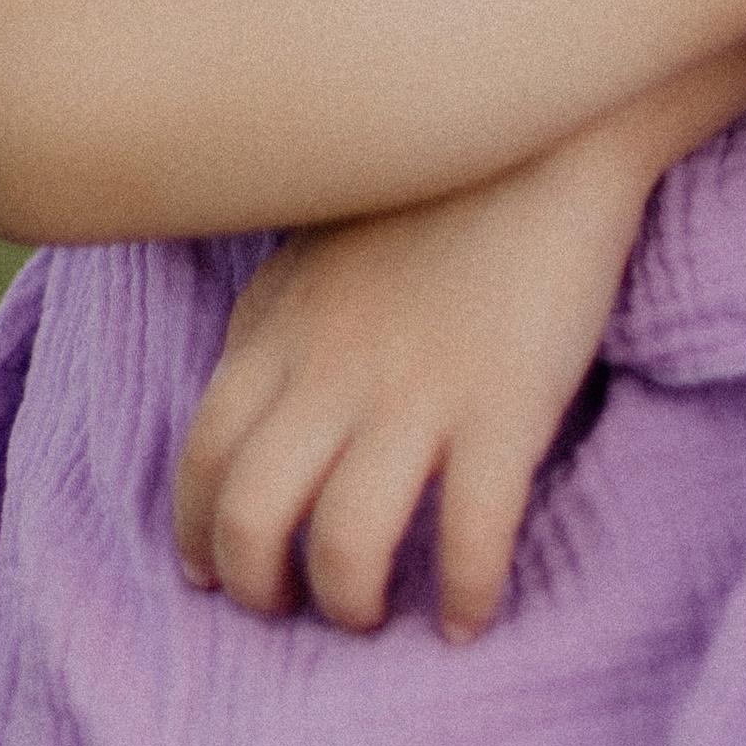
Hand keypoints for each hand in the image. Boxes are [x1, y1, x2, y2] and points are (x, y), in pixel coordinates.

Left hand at [172, 128, 655, 639]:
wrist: (548, 128)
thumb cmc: (435, 186)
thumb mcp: (320, 247)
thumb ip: (276, 324)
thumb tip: (245, 404)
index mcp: (281, 328)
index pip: (203, 456)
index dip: (197, 532)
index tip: (212, 575)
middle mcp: (333, 369)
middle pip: (253, 515)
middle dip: (259, 587)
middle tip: (290, 610)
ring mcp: (418, 390)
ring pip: (347, 543)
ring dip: (350, 603)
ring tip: (375, 615)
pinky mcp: (505, 404)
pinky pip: (470, 533)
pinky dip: (463, 594)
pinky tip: (467, 617)